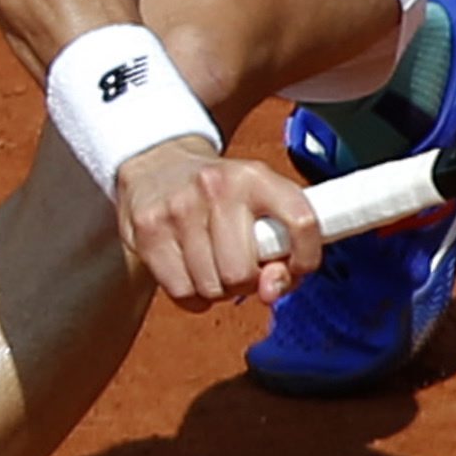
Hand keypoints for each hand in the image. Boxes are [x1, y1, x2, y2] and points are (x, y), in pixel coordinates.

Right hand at [110, 139, 316, 312]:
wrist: (158, 161)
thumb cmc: (218, 192)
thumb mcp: (259, 198)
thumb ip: (281, 245)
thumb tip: (272, 290)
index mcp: (255, 177)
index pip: (301, 222)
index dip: (306, 259)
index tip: (297, 268)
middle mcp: (216, 188)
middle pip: (243, 273)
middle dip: (246, 282)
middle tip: (240, 265)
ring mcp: (179, 210)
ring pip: (211, 288)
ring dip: (217, 288)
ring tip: (213, 264)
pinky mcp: (149, 231)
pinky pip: (181, 292)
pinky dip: (192, 294)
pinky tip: (192, 272)